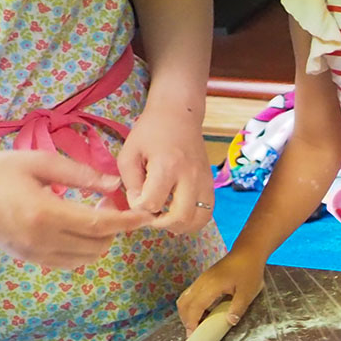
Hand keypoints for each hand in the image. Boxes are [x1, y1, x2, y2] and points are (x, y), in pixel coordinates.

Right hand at [0, 150, 154, 267]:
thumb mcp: (39, 162)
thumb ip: (80, 175)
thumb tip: (114, 186)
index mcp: (44, 215)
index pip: (99, 226)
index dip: (128, 222)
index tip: (146, 215)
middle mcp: (40, 241)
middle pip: (97, 246)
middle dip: (115, 228)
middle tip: (110, 203)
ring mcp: (32, 254)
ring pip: (85, 259)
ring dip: (100, 240)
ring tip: (94, 213)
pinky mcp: (26, 258)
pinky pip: (67, 263)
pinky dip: (83, 249)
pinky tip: (78, 226)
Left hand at [118, 105, 213, 235]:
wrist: (179, 114)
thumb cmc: (150, 132)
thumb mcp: (129, 153)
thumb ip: (130, 183)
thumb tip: (139, 206)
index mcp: (167, 166)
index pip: (151, 204)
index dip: (138, 207)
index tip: (135, 197)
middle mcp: (190, 176)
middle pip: (180, 218)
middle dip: (160, 224)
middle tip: (150, 215)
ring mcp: (204, 181)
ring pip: (199, 220)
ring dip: (179, 226)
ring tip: (165, 217)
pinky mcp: (211, 183)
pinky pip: (207, 212)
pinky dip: (193, 220)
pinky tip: (179, 213)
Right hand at [176, 251, 265, 331]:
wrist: (248, 252)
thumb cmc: (249, 271)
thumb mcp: (248, 291)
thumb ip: (238, 307)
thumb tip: (229, 322)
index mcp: (211, 286)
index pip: (194, 307)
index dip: (191, 322)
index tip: (192, 335)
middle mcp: (201, 282)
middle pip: (184, 303)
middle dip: (186, 320)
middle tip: (193, 333)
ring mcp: (201, 279)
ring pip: (185, 298)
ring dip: (187, 313)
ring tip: (197, 324)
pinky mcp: (203, 278)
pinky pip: (190, 294)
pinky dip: (191, 305)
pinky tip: (202, 312)